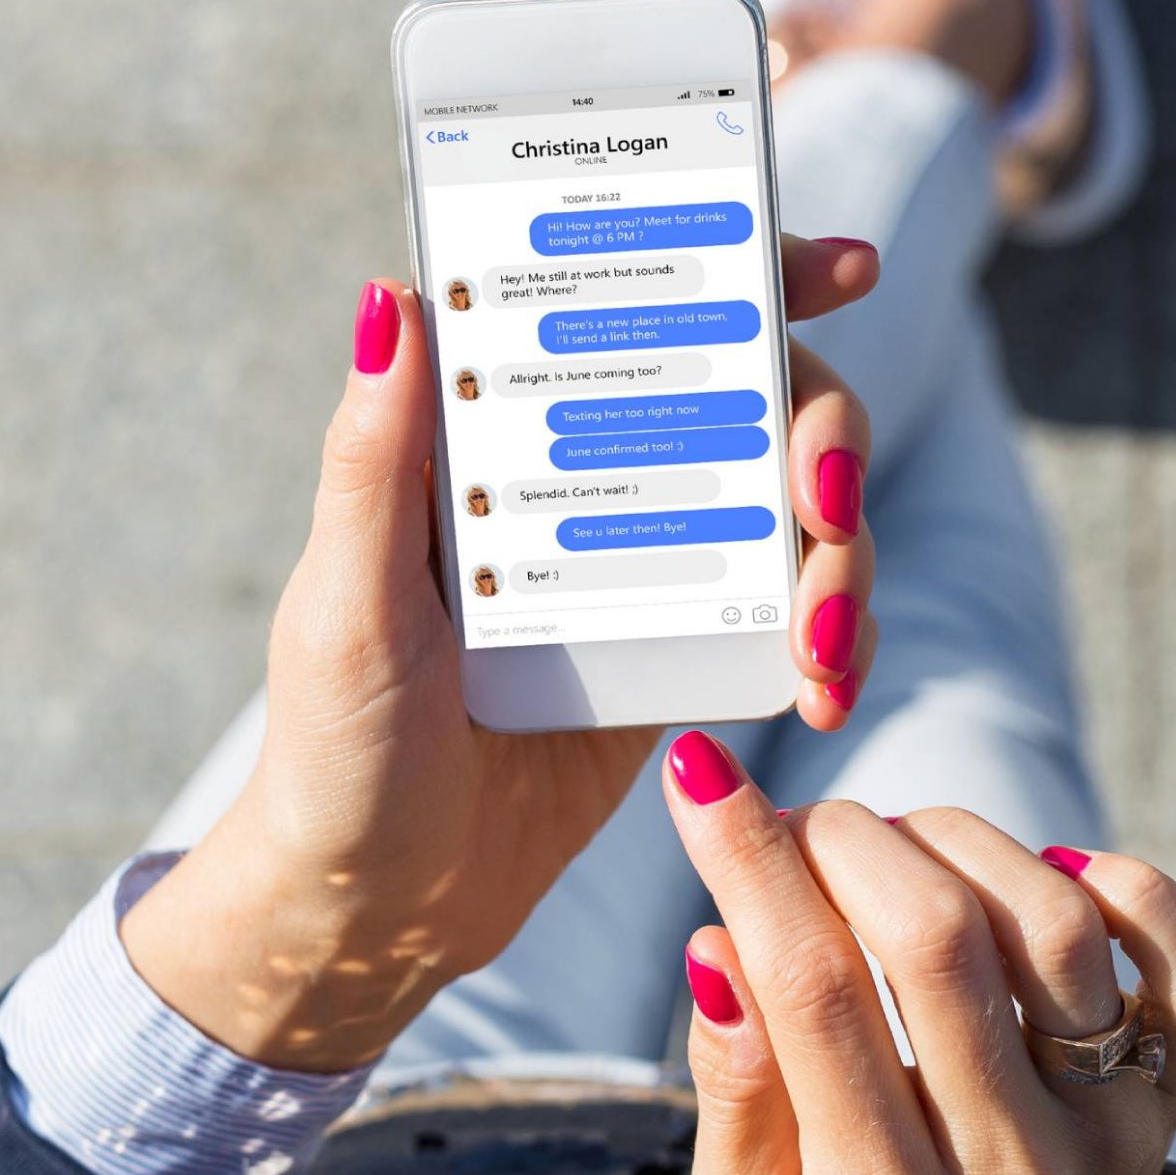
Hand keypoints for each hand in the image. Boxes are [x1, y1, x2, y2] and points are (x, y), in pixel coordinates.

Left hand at [118, 239, 881, 1070]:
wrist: (377, 907)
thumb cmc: (333, 748)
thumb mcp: (347, 604)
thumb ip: (373, 460)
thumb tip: (394, 296)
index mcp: (498, 431)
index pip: (633, 308)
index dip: (746, 268)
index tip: (840, 267)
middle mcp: (587, 473)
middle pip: (754, 394)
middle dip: (825, 433)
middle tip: (827, 504)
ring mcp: (650, 560)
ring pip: (796, 503)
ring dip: (842, 556)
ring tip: (824, 649)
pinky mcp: (688, 648)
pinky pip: (793, 609)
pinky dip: (832, 636)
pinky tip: (825, 687)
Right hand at [657, 733, 1175, 1174]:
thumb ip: (734, 1090)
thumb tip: (720, 946)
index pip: (814, 993)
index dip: (749, 862)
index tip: (702, 775)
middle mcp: (1014, 1172)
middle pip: (938, 941)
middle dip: (848, 840)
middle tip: (806, 827)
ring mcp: (1112, 1130)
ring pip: (1054, 925)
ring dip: (958, 842)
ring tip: (900, 850)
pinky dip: (1127, 886)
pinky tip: (1048, 871)